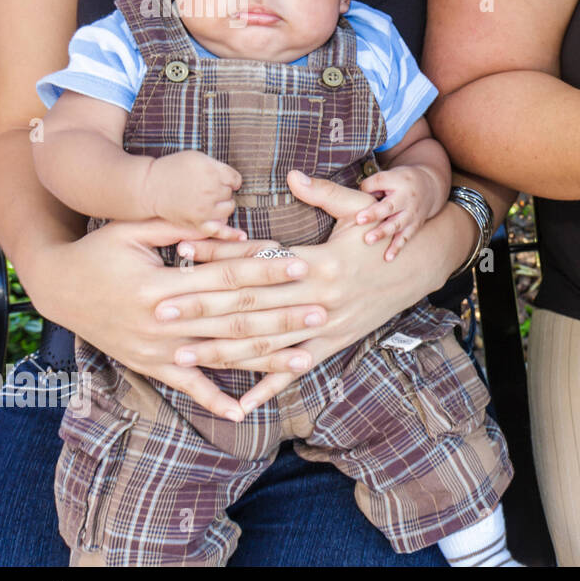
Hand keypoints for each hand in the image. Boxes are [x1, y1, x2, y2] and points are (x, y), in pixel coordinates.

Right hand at [23, 219, 300, 421]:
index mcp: (162, 285)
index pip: (227, 278)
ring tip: (306, 358)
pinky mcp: (150, 365)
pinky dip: (215, 400)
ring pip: (221, 356)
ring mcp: (158, 349)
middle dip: (281, 316)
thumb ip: (182, 227)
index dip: (266, 272)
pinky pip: (188, 387)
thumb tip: (232, 227)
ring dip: (265, 359)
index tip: (302, 266)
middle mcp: (163, 321)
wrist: (57, 287)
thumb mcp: (133, 228)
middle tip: (321, 310)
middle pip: (234, 319)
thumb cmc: (100, 250)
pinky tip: (245, 411)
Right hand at [144, 150, 245, 239]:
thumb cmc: (173, 169)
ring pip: (229, 210)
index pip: (236, 180)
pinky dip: (231, 234)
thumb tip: (236, 181)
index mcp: (212, 172)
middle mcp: (210, 191)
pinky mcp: (198, 223)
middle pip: (231, 194)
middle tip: (203, 189)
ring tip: (206, 202)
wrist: (149, 187)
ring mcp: (205, 209)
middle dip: (222, 191)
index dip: (228, 180)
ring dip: (221, 206)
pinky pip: (219, 230)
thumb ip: (218, 167)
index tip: (219, 180)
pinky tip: (242, 236)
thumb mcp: (197, 158)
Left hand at [156, 169, 473, 412]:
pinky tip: (239, 404)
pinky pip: (294, 370)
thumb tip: (292, 175)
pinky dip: (268, 389)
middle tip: (160, 311)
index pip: (258, 261)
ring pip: (266, 344)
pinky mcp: (332, 345)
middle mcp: (319, 299)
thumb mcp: (358, 210)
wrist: (419, 269)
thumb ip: (324, 194)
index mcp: (320, 263)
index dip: (218, 256)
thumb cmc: (382, 236)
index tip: (180, 252)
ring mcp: (325, 327)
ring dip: (221, 352)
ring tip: (181, 355)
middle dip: (202, 310)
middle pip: (251, 306)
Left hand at [353, 165, 445, 260]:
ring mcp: (411, 214)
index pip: (381, 181)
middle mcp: (406, 198)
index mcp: (398, 182)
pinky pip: (405, 237)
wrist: (430, 188)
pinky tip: (388, 258)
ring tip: (369, 240)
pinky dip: (397, 248)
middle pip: (389, 206)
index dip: (369, 188)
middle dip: (375, 214)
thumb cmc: (402, 182)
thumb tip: (356, 200)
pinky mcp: (414, 226)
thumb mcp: (390, 176)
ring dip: (383, 232)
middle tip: (360, 220)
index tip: (357, 197)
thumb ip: (372, 186)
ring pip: (397, 224)